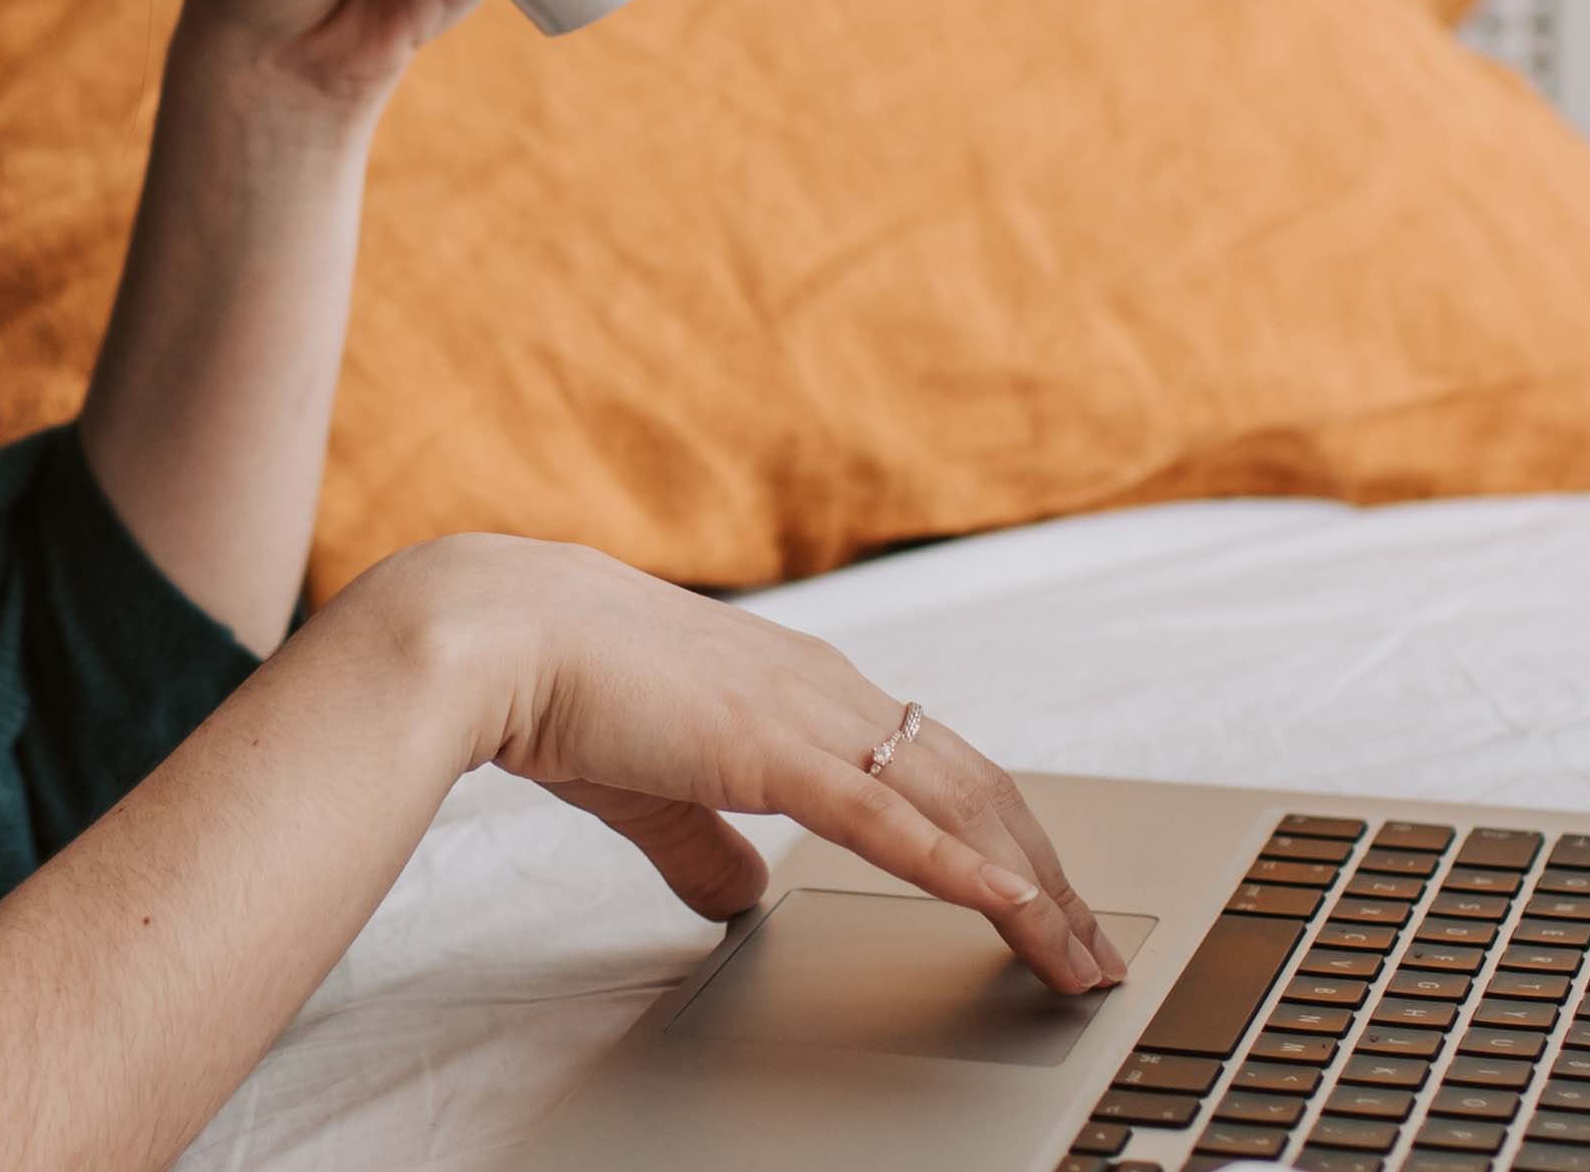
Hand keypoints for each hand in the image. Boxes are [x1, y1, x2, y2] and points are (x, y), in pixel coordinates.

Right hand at [323, 531, 1122, 992]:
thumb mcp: (655, 785)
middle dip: (1048, 876)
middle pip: (979, 789)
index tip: (1044, 901)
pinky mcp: (776, 748)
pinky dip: (963, 870)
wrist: (496, 634)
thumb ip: (707, 842)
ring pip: (959, 807)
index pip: (937, 768)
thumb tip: (743, 897)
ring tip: (1077, 956)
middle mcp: (831, 690)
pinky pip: (891, 821)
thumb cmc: (561, 690)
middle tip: (1093, 950)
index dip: (1002, 839)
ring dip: (1031, 888)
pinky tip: (1012, 911)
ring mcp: (811, 715)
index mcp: (806, 688)